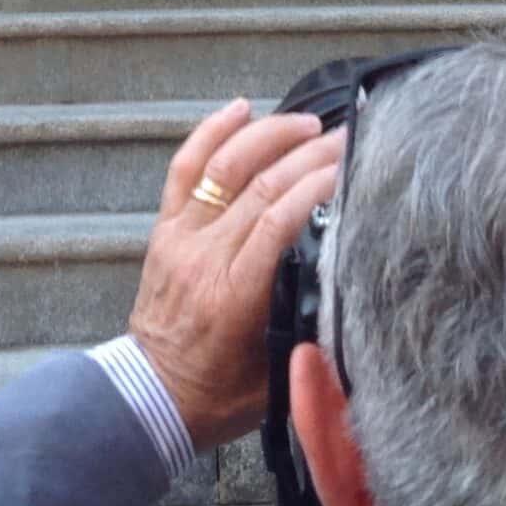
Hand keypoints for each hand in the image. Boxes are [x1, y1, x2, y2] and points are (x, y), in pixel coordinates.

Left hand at [126, 99, 345, 451]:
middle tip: (349, 138)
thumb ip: (310, 331)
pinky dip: (211, 132)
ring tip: (309, 124)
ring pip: (225, 165)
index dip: (318, 186)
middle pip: (260, 186)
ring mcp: (180, 236)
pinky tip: (240, 108)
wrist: (151, 396)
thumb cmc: (218, 394)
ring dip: (270, 136)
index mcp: (234, 294)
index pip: (279, 220)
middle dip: (309, 154)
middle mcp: (204, 256)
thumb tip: (351, 284)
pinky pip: (185, 167)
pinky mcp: (165, 228)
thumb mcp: (278, 376)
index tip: (353, 168)